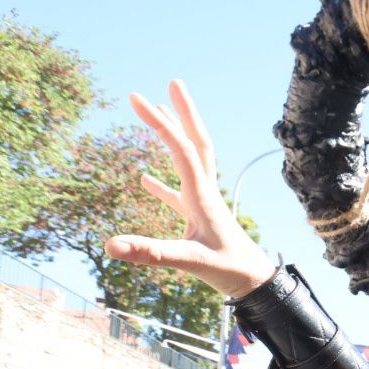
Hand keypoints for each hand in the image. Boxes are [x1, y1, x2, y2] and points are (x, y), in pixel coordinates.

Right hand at [104, 81, 276, 297]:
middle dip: (183, 113)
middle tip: (173, 83)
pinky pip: (178, 195)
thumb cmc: (229, 272)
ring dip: (174, 137)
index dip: (159, 123)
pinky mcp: (199, 221)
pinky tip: (144, 178)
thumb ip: (151, 253)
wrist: (257, 285)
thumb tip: (111, 245)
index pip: (180, 149)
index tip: (138, 97)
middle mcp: (205, 193)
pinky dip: (161, 184)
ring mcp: (202, 205)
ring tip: (159, 115)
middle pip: (196, 143)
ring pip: (189, 162)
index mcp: (202, 196)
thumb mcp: (189, 262)